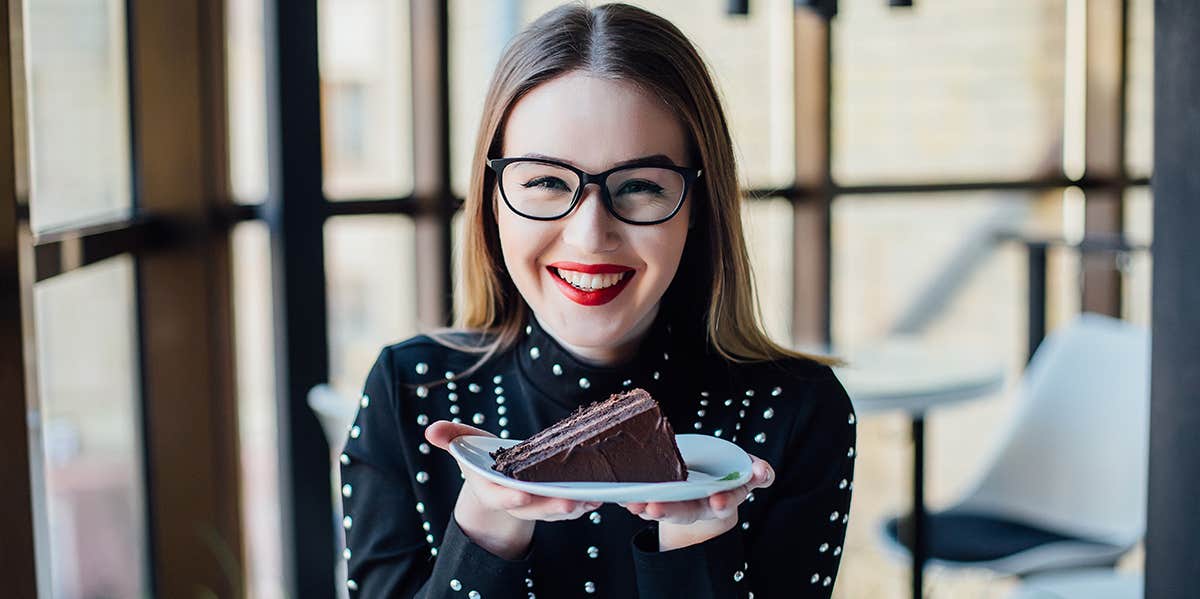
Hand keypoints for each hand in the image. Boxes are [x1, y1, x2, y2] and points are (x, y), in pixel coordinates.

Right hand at [425, 420, 602, 558]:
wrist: (500, 483)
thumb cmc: (483, 460)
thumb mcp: (467, 446)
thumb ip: (451, 437)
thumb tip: (430, 429)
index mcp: (492, 489)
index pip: (498, 496)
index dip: (508, 497)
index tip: (520, 495)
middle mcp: (515, 501)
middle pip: (533, 508)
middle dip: (551, 506)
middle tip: (570, 501)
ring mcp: (535, 506)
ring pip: (555, 512)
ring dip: (574, 507)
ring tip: (591, 497)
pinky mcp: (553, 504)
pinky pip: (570, 509)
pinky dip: (584, 505)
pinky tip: (598, 496)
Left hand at [619, 453, 774, 550]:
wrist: (707, 494)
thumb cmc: (726, 479)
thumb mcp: (747, 476)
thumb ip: (758, 474)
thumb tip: (763, 471)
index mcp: (722, 497)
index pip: (723, 502)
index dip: (722, 502)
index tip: (718, 500)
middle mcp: (698, 505)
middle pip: (686, 512)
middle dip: (671, 510)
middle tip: (654, 508)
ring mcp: (678, 506)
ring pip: (662, 510)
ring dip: (646, 508)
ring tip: (634, 505)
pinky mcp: (659, 501)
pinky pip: (643, 501)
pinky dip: (632, 502)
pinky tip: (622, 499)